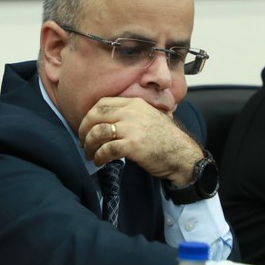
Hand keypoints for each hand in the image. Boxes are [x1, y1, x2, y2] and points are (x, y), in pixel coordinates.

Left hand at [78, 96, 202, 184]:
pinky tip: (99, 161)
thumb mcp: (149, 117)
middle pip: (96, 115)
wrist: (182, 155)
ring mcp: (132, 128)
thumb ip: (132, 114)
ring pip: (98, 132)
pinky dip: (99, 156)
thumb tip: (108, 121)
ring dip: (89, 145)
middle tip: (82, 141)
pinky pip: (106, 149)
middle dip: (84, 129)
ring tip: (89, 154)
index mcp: (135, 103)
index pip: (103, 103)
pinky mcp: (132, 145)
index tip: (86, 126)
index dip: (90, 115)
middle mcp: (132, 112)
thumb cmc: (166, 140)